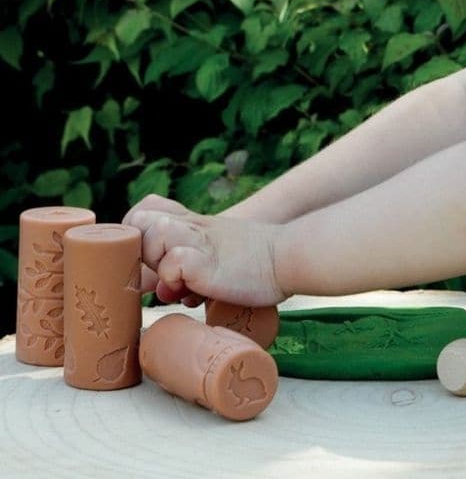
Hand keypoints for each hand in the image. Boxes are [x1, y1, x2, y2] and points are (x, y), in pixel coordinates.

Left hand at [123, 201, 287, 306]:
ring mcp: (198, 242)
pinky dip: (175, 277)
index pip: (145, 210)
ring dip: (157, 262)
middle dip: (142, 249)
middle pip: (139, 221)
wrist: (288, 257)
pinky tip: (193, 287)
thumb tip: (163, 293)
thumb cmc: (257, 262)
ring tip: (179, 281)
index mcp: (194, 223)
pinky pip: (173, 262)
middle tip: (163, 269)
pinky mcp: (205, 262)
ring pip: (152, 234)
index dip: (139, 232)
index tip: (152, 255)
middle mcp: (191, 227)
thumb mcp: (218, 249)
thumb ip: (190, 265)